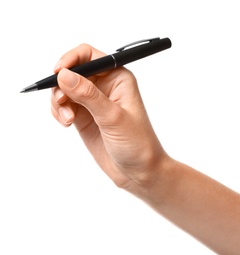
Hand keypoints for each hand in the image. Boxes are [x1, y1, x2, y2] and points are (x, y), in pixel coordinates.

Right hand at [50, 44, 166, 190]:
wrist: (139, 171)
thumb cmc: (137, 143)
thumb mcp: (113, 117)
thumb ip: (88, 95)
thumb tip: (63, 75)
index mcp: (118, 78)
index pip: (89, 55)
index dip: (70, 60)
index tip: (57, 73)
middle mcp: (105, 86)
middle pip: (72, 72)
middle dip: (61, 84)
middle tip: (61, 102)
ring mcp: (93, 102)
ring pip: (64, 89)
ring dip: (59, 101)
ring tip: (67, 119)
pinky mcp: (85, 116)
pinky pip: (63, 106)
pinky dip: (59, 111)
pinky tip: (66, 123)